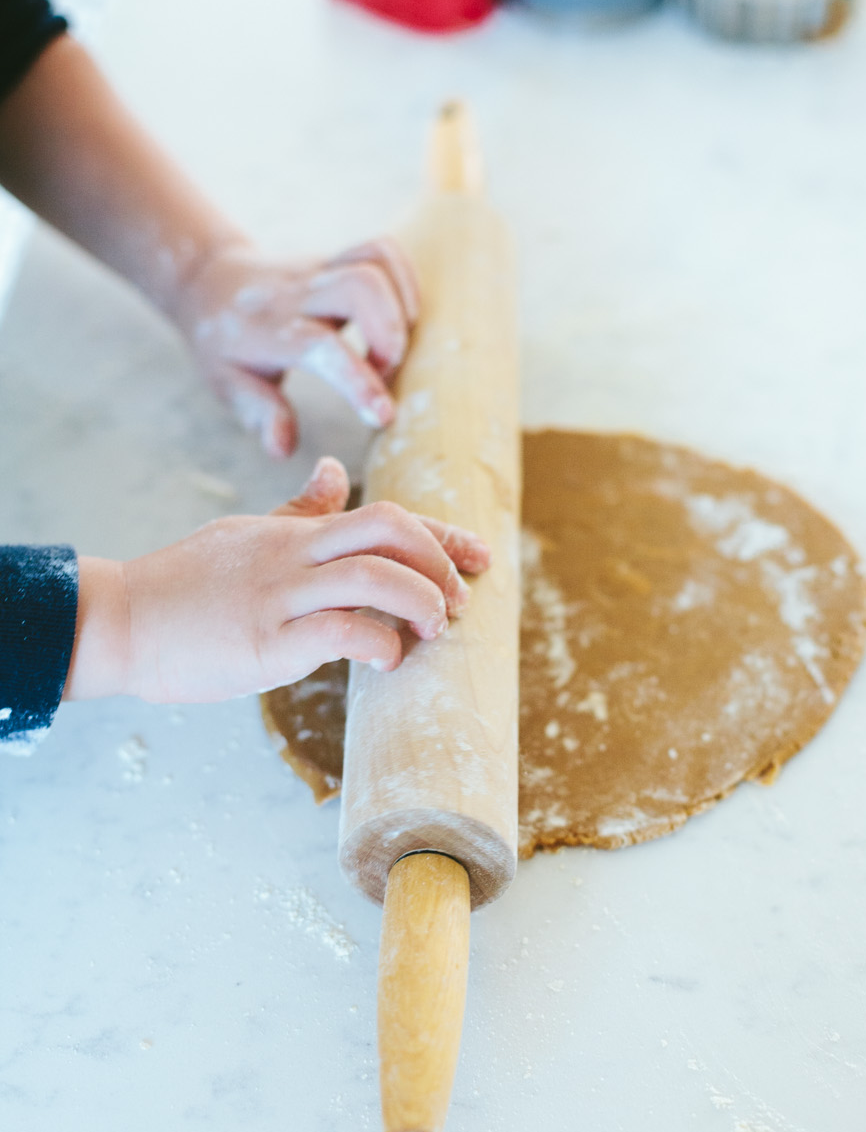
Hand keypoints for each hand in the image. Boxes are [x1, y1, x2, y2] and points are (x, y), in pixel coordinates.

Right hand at [65, 458, 489, 703]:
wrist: (119, 620)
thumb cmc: (183, 586)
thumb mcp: (244, 533)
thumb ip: (296, 510)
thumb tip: (334, 471)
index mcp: (294, 531)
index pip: (384, 517)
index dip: (442, 535)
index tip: (481, 556)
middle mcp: (293, 554)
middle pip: (389, 529)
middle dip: (440, 561)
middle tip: (458, 602)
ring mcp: (279, 596)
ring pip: (374, 577)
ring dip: (420, 602)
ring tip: (432, 630)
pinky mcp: (265, 641)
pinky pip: (339, 631)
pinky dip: (379, 644)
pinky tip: (387, 660)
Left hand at [177, 238, 418, 457]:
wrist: (210, 281)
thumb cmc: (225, 345)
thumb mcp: (228, 384)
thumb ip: (259, 413)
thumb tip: (283, 449)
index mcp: (272, 331)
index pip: (323, 348)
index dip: (359, 382)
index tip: (383, 416)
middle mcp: (299, 293)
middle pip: (361, 286)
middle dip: (391, 334)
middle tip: (387, 374)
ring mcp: (321, 269)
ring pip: (376, 260)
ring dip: (403, 306)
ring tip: (394, 349)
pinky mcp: (337, 258)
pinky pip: (383, 250)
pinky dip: (406, 280)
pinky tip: (402, 317)